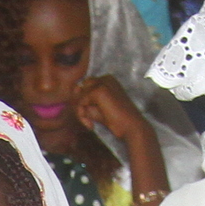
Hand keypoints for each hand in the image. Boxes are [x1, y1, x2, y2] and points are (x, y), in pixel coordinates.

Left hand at [76, 75, 167, 200]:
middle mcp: (105, 78)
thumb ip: (86, 103)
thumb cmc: (118, 121)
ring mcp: (102, 83)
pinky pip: (80, 102)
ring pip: (79, 96)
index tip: (89, 119)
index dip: (83, 103)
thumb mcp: (98, 109)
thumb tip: (72, 98)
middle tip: (87, 121)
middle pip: (80, 90)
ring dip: (80, 112)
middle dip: (79, 106)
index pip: (85, 88)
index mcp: (107, 80)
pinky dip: (81, 115)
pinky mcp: (99, 91)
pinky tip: (91, 125)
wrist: (132, 127)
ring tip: (89, 124)